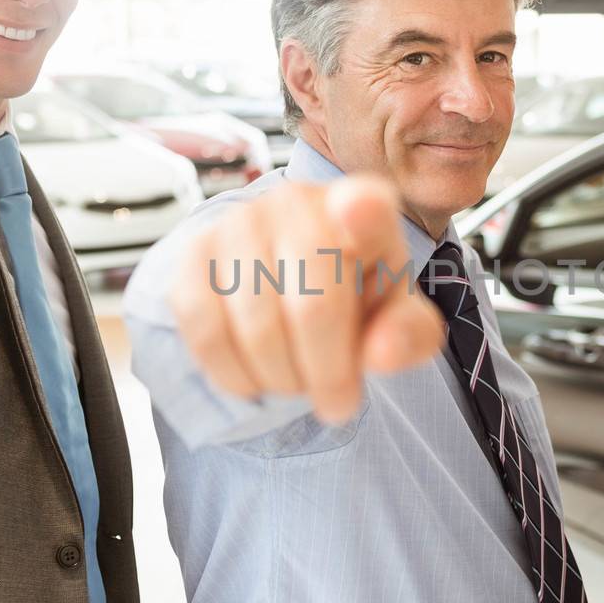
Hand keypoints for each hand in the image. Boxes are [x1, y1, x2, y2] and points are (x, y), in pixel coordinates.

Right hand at [170, 175, 443, 422]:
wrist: (293, 283)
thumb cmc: (357, 300)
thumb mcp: (398, 319)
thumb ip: (408, 336)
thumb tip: (381, 355)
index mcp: (365, 207)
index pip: (363, 204)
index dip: (360, 212)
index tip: (358, 212)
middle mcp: (297, 202)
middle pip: (313, 304)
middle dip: (328, 372)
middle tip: (338, 401)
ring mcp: (239, 223)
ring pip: (256, 326)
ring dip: (282, 378)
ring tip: (298, 384)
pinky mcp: (194, 254)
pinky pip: (205, 329)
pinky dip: (232, 372)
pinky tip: (255, 380)